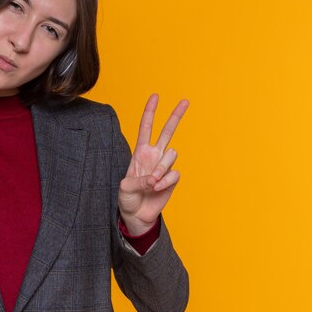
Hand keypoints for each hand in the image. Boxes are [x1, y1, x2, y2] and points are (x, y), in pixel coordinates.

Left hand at [118, 94, 189, 235]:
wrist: (137, 214)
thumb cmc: (128, 198)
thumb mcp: (125, 188)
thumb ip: (139, 180)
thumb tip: (155, 178)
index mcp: (140, 152)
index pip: (146, 128)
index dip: (150, 112)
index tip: (156, 96)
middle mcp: (154, 155)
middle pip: (167, 131)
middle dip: (175, 116)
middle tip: (185, 101)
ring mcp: (165, 166)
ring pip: (171, 155)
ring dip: (161, 168)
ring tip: (152, 183)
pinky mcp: (173, 178)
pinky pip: (174, 173)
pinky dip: (165, 182)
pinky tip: (158, 188)